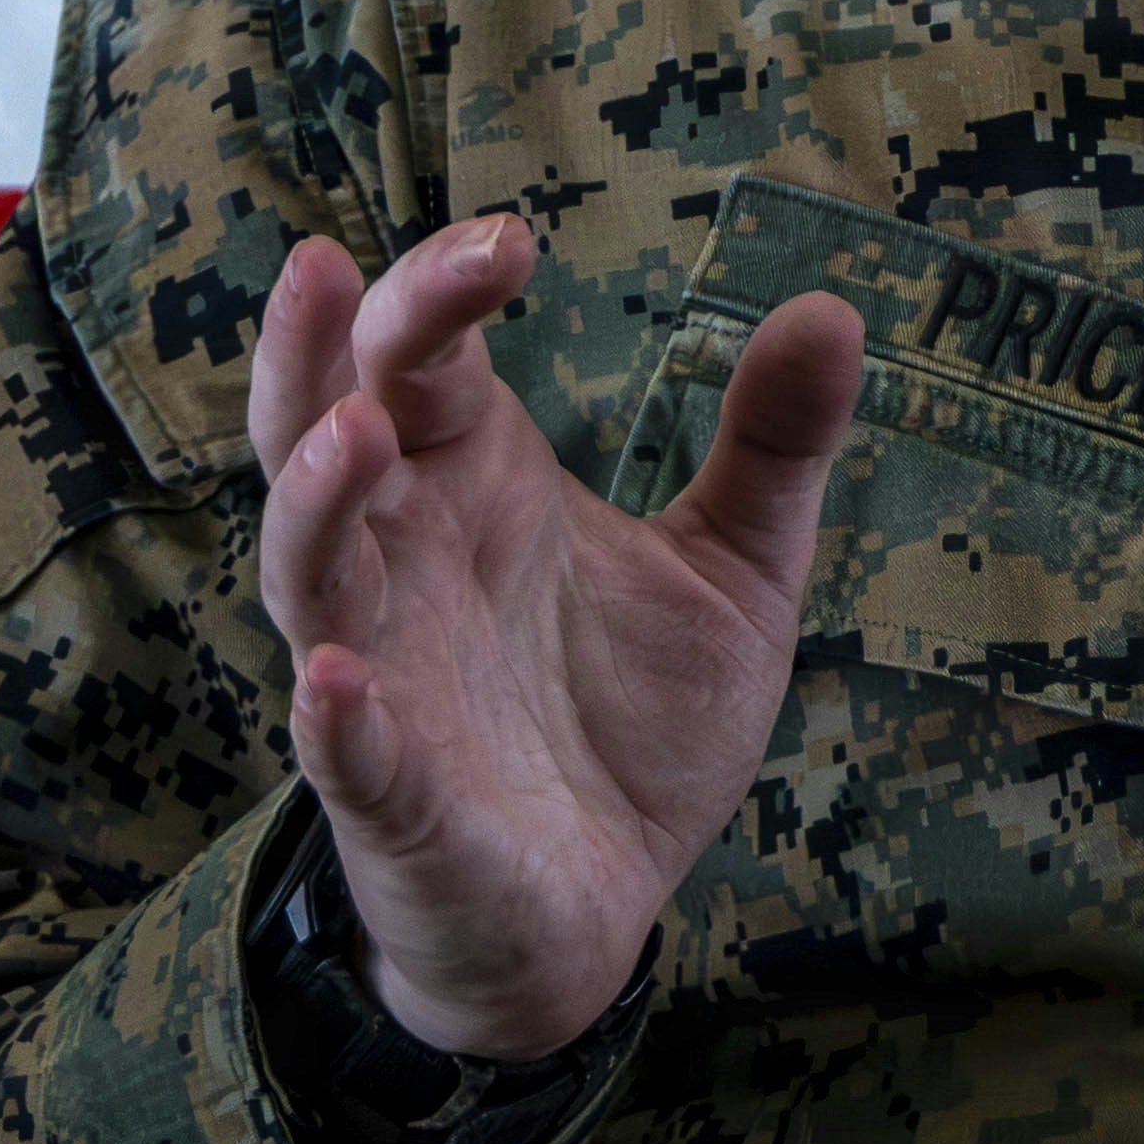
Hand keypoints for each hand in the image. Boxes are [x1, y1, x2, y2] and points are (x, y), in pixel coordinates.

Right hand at [250, 220, 866, 1060]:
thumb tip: (835, 310)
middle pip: (316, 429)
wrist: (605, 903)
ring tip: (356, 435)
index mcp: (473, 485)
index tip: (514, 240)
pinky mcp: (395, 797)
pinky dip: (338, 718)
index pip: (423, 359)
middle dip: (317, 352)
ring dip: (315, 504)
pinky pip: (348, 752)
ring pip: (308, 572)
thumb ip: (774, 448)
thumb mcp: (735, 572)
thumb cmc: (637, 721)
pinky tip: (339, 684)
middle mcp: (405, 562)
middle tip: (333, 267)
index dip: (441, 289)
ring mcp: (384, 675)